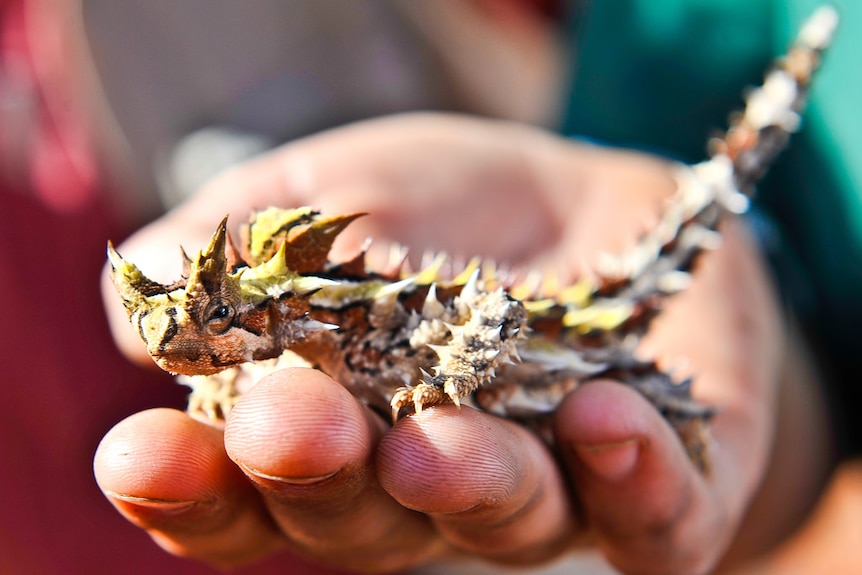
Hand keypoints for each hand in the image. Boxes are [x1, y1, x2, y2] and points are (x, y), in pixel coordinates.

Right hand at [96, 113, 791, 572]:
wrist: (601, 207)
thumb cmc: (447, 207)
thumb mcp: (335, 188)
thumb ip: (249, 234)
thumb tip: (148, 281)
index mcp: (340, 432)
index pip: (250, 491)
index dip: (193, 486)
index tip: (137, 452)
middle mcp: (430, 488)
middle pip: (363, 520)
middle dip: (319, 478)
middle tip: (286, 422)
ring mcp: (549, 493)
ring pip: (502, 523)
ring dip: (464, 486)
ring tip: (430, 446)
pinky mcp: (664, 486)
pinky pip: (659, 515)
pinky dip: (633, 478)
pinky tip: (606, 420)